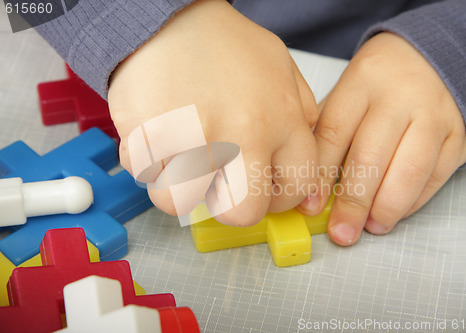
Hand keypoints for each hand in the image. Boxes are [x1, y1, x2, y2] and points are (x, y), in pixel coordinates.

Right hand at [108, 0, 318, 225]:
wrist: (168, 16)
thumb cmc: (224, 44)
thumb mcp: (282, 69)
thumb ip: (302, 115)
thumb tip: (303, 161)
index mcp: (281, 119)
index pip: (296, 188)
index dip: (277, 199)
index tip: (262, 192)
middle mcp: (242, 133)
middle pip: (242, 213)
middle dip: (229, 205)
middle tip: (218, 185)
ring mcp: (193, 137)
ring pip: (181, 202)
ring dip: (178, 187)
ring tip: (180, 157)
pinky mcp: (147, 136)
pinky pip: (145, 177)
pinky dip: (147, 165)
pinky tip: (156, 140)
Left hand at [297, 32, 465, 244]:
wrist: (432, 58)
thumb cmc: (378, 83)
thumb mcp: (347, 92)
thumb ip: (328, 132)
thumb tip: (308, 186)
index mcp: (361, 83)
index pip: (334, 133)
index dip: (320, 175)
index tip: (310, 206)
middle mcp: (398, 97)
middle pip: (370, 157)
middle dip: (353, 202)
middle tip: (342, 232)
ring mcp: (433, 115)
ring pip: (408, 171)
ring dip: (386, 207)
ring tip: (370, 227)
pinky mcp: (457, 134)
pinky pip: (435, 176)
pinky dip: (413, 202)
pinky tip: (394, 212)